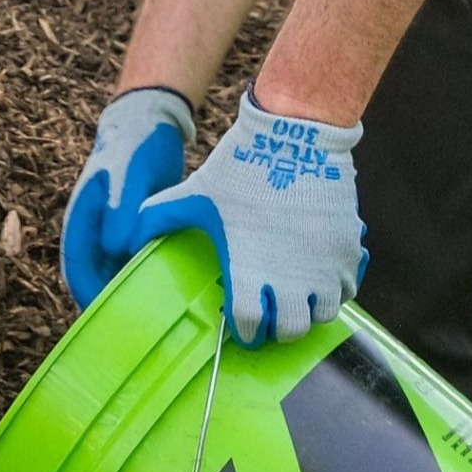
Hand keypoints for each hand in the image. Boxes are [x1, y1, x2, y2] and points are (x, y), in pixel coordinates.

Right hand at [60, 86, 195, 309]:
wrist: (150, 124)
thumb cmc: (132, 149)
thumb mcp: (127, 180)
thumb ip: (121, 214)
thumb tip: (116, 252)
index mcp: (81, 221)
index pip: (76, 270)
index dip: (89, 299)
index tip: (111, 325)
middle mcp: (95, 232)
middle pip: (97, 278)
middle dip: (114, 305)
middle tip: (143, 332)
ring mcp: (115, 233)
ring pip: (119, 273)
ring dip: (135, 293)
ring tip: (163, 318)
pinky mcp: (137, 231)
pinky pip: (140, 263)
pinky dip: (153, 278)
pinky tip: (178, 290)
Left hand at [133, 89, 365, 345]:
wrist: (294, 140)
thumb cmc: (239, 169)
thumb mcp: (194, 193)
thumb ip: (159, 217)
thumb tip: (124, 237)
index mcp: (249, 270)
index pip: (249, 326)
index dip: (243, 331)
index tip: (240, 324)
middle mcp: (291, 279)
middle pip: (290, 331)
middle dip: (278, 329)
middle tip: (269, 316)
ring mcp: (325, 267)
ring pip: (323, 314)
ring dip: (308, 312)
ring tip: (294, 298)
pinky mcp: (348, 252)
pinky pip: (348, 289)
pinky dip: (334, 291)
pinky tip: (318, 277)